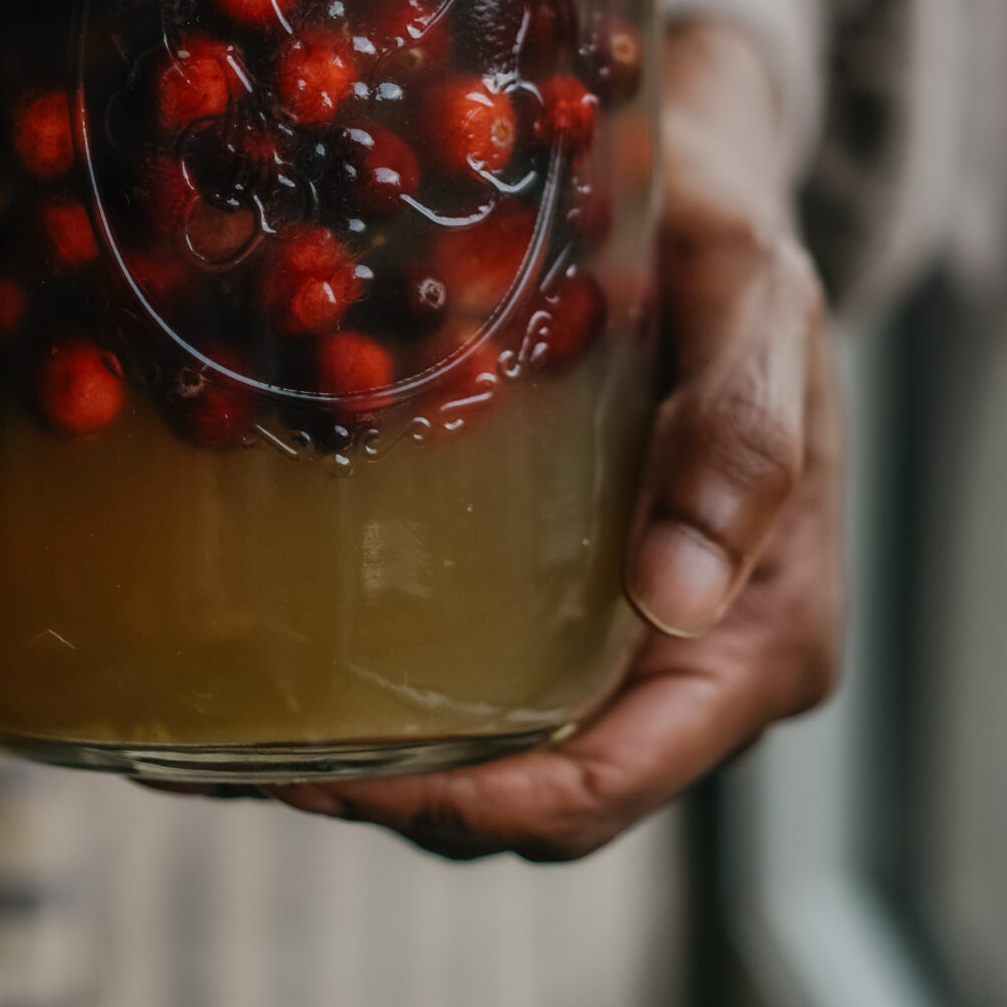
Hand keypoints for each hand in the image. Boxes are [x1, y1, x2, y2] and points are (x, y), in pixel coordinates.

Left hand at [277, 16, 843, 860]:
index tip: (343, 783)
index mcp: (764, 639)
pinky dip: (404, 705)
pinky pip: (500, 688)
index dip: (476, 806)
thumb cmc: (726, 243)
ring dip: (390, 773)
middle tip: (255, 763)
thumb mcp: (752, 305)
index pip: (611, 781)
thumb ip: (739, 437)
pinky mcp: (584, 605)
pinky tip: (291, 668)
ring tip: (242, 740)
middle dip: (406, 803)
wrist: (700, 200)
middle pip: (548, 801)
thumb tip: (678, 596)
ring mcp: (639, 647)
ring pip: (513, 764)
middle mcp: (702, 672)